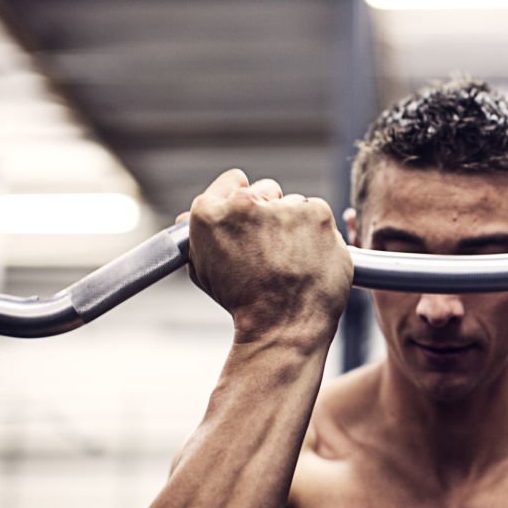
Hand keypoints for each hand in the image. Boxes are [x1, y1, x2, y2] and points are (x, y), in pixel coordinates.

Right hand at [179, 169, 352, 342]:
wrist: (284, 327)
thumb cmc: (244, 304)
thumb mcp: (205, 269)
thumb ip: (203, 235)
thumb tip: (190, 215)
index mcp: (210, 213)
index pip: (232, 181)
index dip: (242, 200)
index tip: (250, 216)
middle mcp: (245, 203)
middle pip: (265, 190)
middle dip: (270, 212)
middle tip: (272, 246)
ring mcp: (284, 206)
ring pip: (294, 204)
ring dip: (295, 224)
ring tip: (292, 259)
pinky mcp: (317, 213)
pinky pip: (317, 213)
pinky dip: (317, 231)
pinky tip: (310, 255)